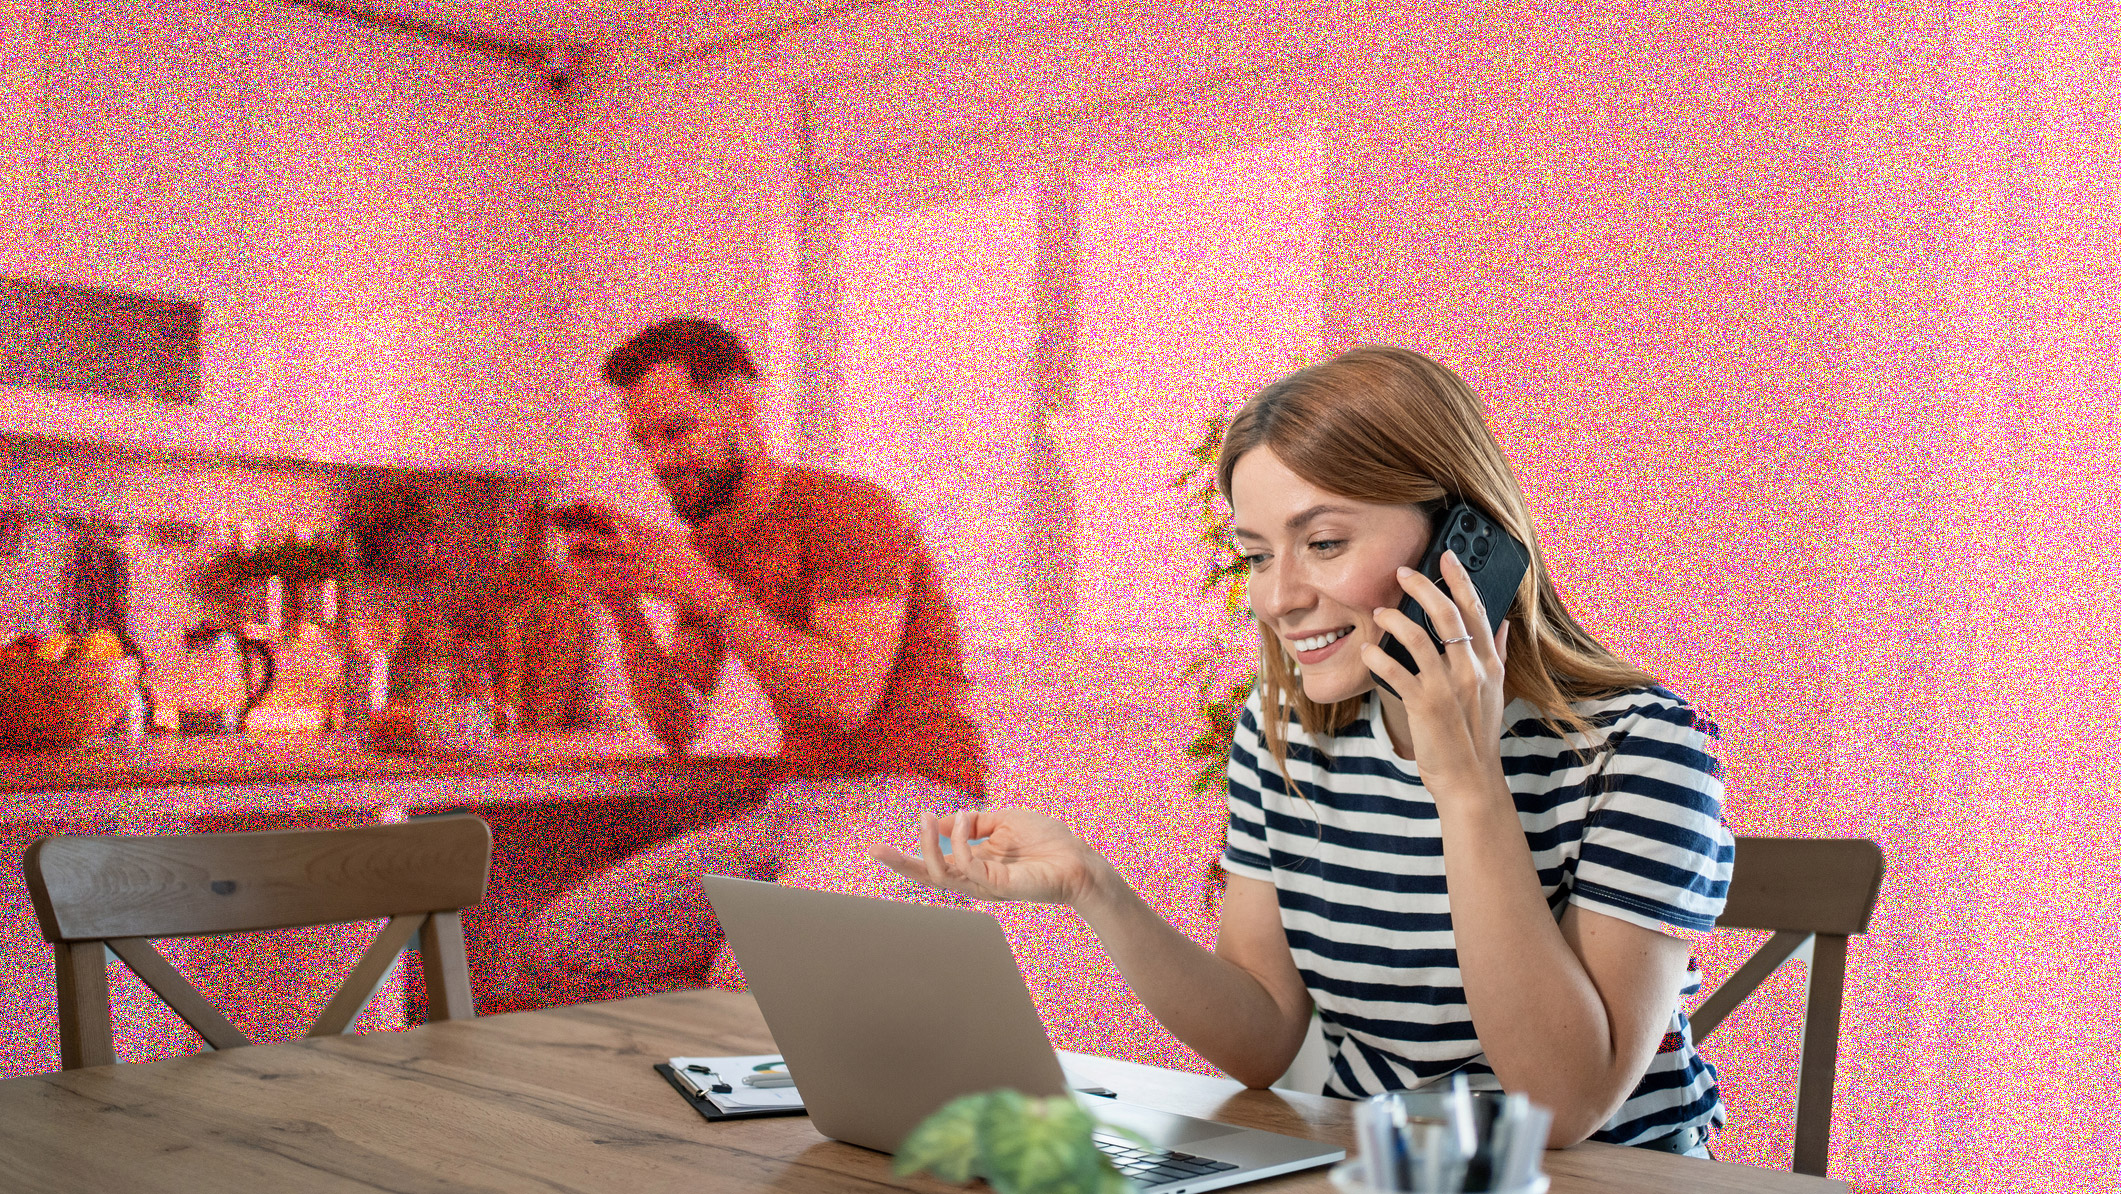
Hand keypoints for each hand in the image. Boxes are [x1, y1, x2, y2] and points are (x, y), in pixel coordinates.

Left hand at [555, 502, 734, 615]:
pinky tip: (585, 583)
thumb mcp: (676, 540)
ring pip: (610, 563)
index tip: (586, 503)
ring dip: (588, 563)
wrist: (707, 588)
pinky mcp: (646, 585)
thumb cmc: (693, 565)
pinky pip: (617, 584)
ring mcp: (647, 566)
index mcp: (655, 532)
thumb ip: (656, 533)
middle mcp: (649, 547)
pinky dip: (599, 583)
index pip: (625, 518)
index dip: (604, 511)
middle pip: (612, 540)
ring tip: (569, 561)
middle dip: (589, 538)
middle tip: (569, 536)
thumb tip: (639, 526)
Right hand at [870, 808, 1106, 908]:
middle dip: (898, 865)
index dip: (903, 858)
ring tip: (927, 817)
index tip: (873, 848)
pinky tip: (965, 818)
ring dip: (928, 844)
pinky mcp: (998, 886)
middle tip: (873, 849)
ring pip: (940, 874)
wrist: (1079, 861)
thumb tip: (938, 821)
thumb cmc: (1046, 841)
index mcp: (973, 865)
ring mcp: (985, 885)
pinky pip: (966, 866)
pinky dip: (958, 841)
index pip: (932, 865)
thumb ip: (970, 823)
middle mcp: (974, 878)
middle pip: (926, 877)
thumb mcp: (1001, 821)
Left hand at [1358, 550, 1511, 786]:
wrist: (1470, 779)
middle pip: (1448, 613)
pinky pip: (1397, 671)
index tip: (1447, 555)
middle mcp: (1472, 670)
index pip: (1477, 610)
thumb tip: (1502, 623)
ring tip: (1379, 612)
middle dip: (1424, 586)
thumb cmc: (1476, 735)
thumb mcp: (1496, 691)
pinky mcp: (1425, 704)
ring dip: (1394, 619)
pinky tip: (1367, 651)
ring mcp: (1449, 687)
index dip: (1461, 579)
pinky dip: (1378, 657)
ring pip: (1419, 636)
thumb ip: (1498, 654)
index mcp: (1489, 663)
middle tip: (1402, 572)